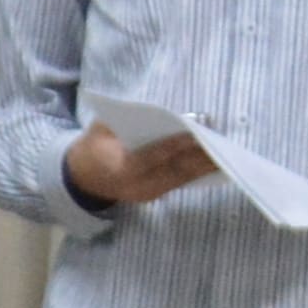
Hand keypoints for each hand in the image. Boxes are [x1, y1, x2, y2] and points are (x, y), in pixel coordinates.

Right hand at [65, 124, 217, 210]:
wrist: (81, 178)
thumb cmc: (93, 146)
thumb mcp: (101, 128)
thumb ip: (124, 120)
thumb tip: (159, 111)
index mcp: (117, 169)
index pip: (149, 157)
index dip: (172, 146)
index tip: (194, 133)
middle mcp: (134, 186)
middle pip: (172, 172)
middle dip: (198, 158)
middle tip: (220, 143)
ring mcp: (146, 194)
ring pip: (181, 179)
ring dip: (203, 166)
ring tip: (225, 152)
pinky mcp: (155, 195)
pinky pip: (180, 182)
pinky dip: (198, 171)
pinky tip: (214, 162)